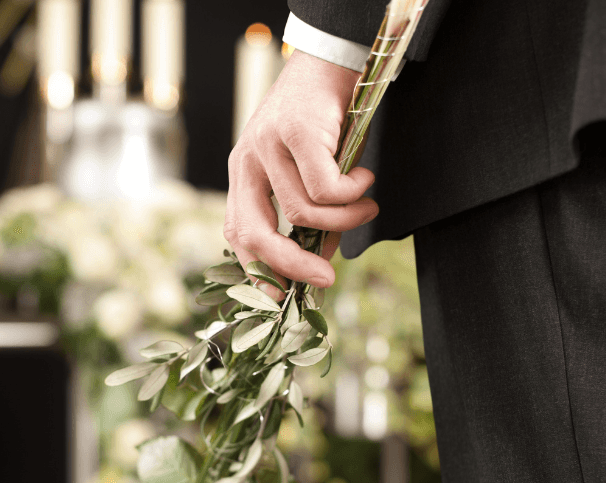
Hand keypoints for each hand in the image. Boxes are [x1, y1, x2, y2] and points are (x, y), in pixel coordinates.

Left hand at [225, 50, 378, 292]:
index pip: (238, 232)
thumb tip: (320, 258)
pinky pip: (325, 188)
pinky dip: (352, 193)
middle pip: (255, 232)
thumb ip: (306, 211)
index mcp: (243, 173)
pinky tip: (365, 176)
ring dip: (345, 219)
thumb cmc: (323, 118)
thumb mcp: (306, 169)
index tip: (282, 298)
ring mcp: (265, 145)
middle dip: (291, 265)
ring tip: (367, 206)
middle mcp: (246, 160)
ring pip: (302, 212)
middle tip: (326, 279)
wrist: (332, 59)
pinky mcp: (293, 132)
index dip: (257, 270)